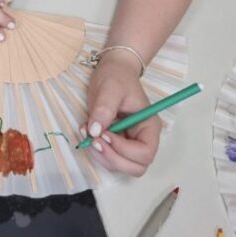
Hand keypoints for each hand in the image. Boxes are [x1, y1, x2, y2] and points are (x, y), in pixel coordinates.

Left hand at [81, 50, 159, 176]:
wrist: (113, 69)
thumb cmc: (117, 76)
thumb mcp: (110, 88)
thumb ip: (104, 109)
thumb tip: (96, 131)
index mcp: (149, 126)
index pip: (145, 153)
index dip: (124, 150)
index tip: (105, 134)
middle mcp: (142, 138)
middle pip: (135, 167)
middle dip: (112, 158)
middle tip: (93, 140)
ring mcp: (128, 142)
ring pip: (120, 165)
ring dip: (100, 155)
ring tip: (86, 132)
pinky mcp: (115, 142)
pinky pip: (107, 156)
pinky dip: (95, 150)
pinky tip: (86, 131)